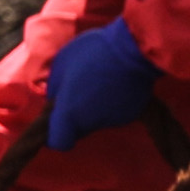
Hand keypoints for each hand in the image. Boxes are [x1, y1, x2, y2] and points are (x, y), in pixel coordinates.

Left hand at [41, 17, 160, 147]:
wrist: (133, 49)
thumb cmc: (91, 53)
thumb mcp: (62, 64)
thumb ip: (56, 87)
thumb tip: (57, 98)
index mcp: (69, 113)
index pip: (59, 141)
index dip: (56, 133)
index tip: (58, 118)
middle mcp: (90, 123)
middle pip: (78, 130)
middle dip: (75, 117)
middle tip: (78, 93)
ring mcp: (112, 120)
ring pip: (96, 121)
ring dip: (94, 108)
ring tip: (99, 82)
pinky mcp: (130, 114)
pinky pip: (115, 113)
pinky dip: (112, 103)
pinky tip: (115, 84)